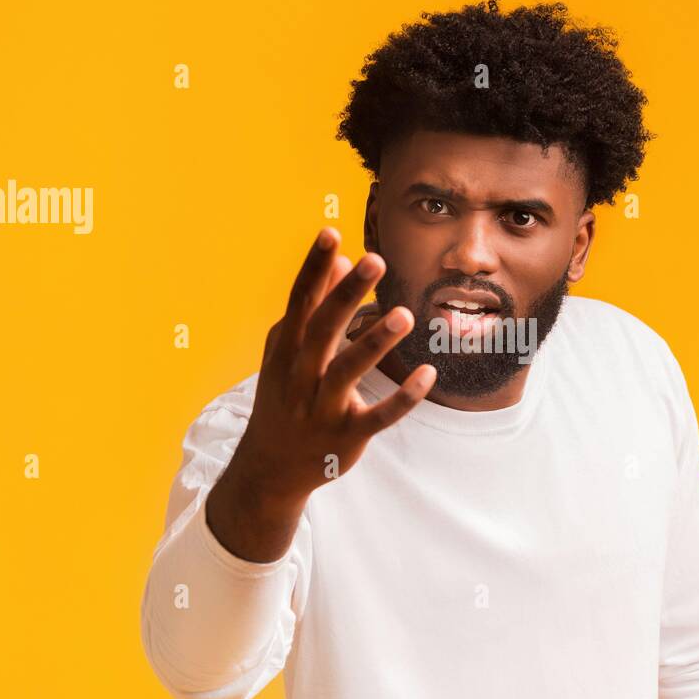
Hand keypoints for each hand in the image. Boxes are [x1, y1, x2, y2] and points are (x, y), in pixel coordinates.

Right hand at [207, 228, 435, 561]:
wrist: (271, 466)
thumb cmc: (285, 395)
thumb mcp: (290, 351)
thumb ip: (315, 307)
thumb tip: (342, 261)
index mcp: (285, 349)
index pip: (299, 301)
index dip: (313, 267)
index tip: (331, 233)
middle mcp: (300, 376)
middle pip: (322, 330)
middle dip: (345, 294)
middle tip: (374, 260)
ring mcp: (322, 408)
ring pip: (348, 372)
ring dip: (374, 342)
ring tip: (404, 314)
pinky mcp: (347, 435)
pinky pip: (378, 416)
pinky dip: (403, 397)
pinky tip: (428, 373)